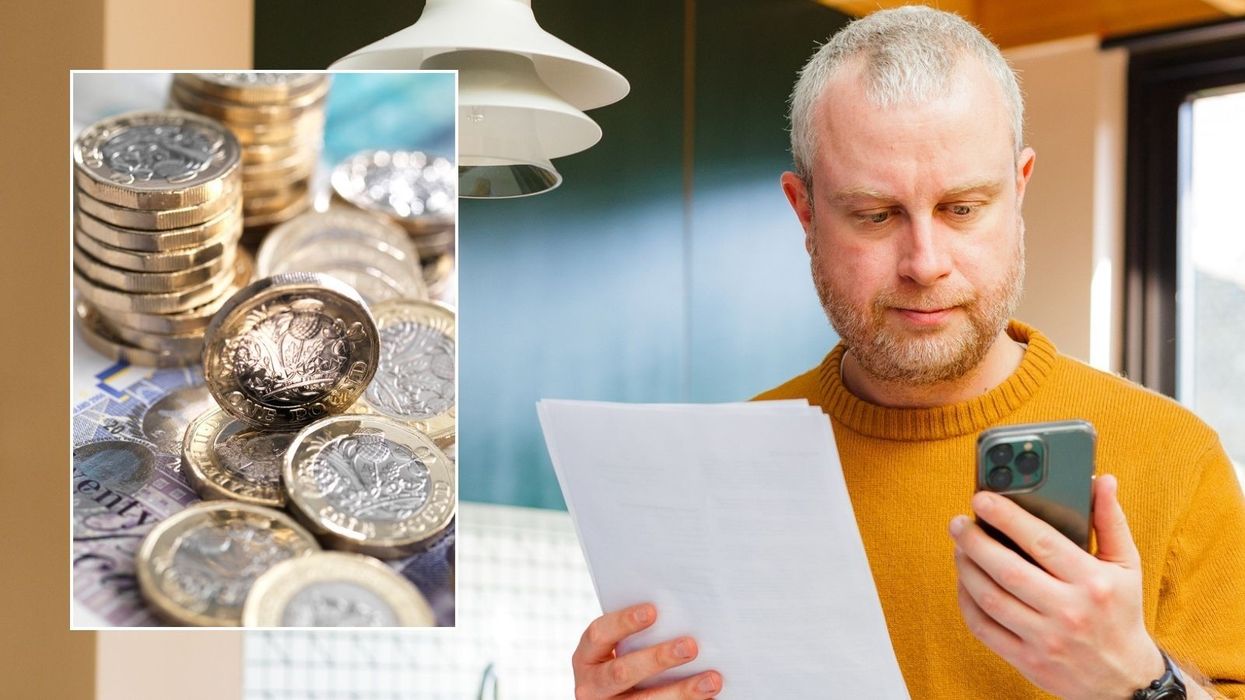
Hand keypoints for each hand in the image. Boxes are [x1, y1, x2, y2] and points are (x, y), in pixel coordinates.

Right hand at [571, 602, 722, 698]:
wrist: (615, 698)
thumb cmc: (624, 660)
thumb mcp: (619, 648)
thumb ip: (639, 635)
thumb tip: (681, 614)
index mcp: (587, 657)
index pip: (599, 634)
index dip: (624, 622)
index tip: (653, 610)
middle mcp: (591, 686)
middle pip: (622, 672)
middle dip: (658, 658)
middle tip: (690, 646)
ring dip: (681, 692)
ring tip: (711, 680)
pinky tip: (709, 699)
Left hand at [950, 474, 1164, 699]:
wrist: (1124, 679)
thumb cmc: (1120, 612)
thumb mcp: (1126, 566)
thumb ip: (1110, 520)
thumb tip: (1101, 480)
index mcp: (1092, 582)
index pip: (1042, 542)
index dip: (1007, 517)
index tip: (982, 498)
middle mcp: (1068, 611)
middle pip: (1007, 570)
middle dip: (975, 541)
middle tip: (958, 523)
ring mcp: (1045, 639)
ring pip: (990, 598)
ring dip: (966, 568)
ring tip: (959, 547)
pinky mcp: (1027, 660)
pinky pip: (983, 628)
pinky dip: (966, 602)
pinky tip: (964, 582)